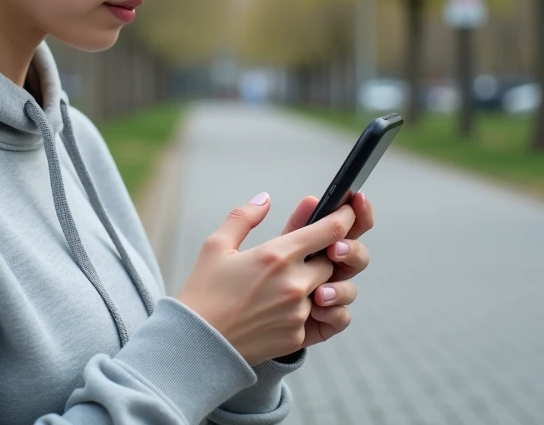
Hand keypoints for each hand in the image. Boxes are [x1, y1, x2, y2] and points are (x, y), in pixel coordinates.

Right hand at [176, 193, 356, 365]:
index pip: (330, 230)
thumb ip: (244, 217)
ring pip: (330, 290)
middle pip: (332, 261)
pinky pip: (325, 318)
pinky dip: (317, 310)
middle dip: (326, 254)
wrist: (196, 344)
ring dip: (320, 283)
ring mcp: (298, 312)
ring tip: (296, 282)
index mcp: (277, 255)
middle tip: (310, 251)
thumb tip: (265, 199)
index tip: (347, 212)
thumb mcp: (216, 246)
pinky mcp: (298, 336)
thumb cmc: (203, 291)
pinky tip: (299, 306)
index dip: (345, 218)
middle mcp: (294, 283)